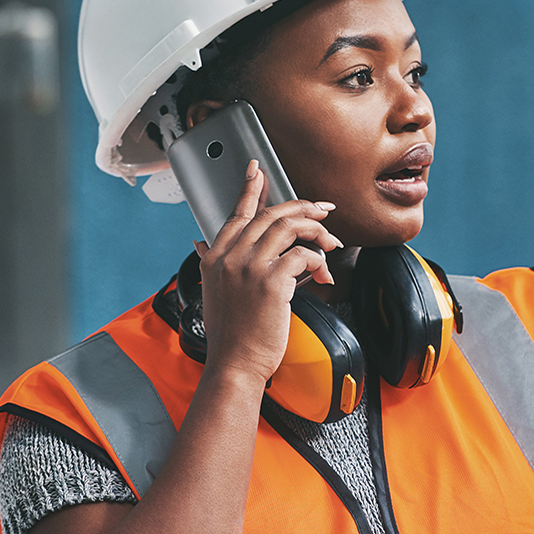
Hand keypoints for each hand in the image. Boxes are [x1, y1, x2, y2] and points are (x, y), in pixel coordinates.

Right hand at [193, 160, 343, 383]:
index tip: (258, 169)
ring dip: (317, 232)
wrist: (234, 364)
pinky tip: (324, 275)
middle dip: (302, 207)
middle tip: (323, 209)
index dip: (249, 188)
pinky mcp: (271, 282)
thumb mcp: (213, 291)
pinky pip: (303, 256)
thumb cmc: (231, 334)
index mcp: (216, 257)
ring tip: (332, 243)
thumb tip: (201, 243)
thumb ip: (210, 262)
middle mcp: (230, 257)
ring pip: (289, 228)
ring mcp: (249, 267)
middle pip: (270, 215)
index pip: (236, 214)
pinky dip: (319, 261)